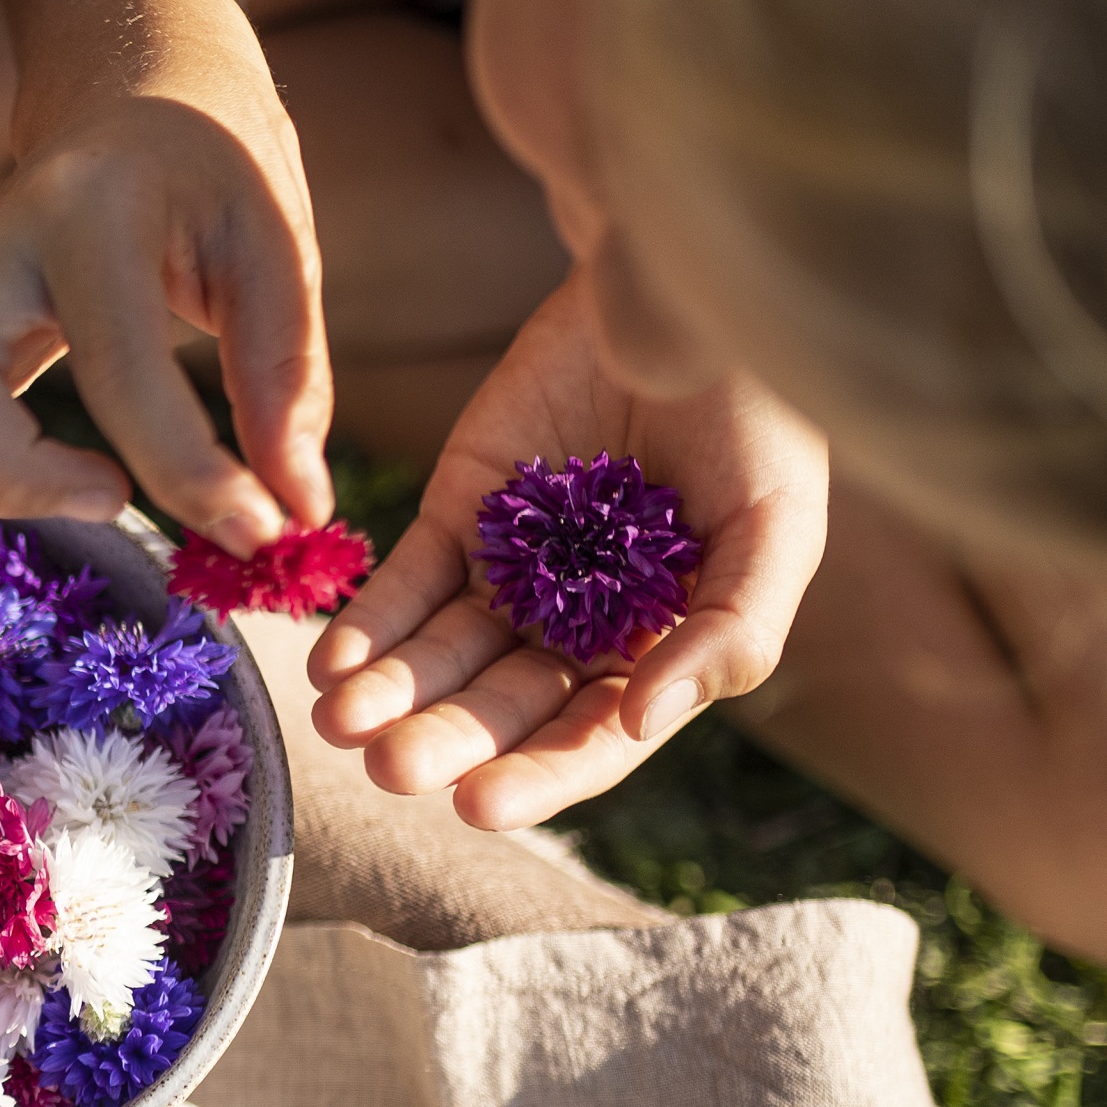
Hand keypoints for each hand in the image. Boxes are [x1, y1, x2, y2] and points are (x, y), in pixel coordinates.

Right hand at [0, 0, 330, 548]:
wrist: (140, 93)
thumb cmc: (215, 169)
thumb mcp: (278, 248)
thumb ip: (284, 378)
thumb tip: (294, 514)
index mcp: (95, 209)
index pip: (116, 364)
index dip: (186, 473)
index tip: (253, 529)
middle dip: (12, 474)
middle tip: (115, 495)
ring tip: (53, 486)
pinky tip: (11, 467)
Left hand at [307, 267, 827, 826]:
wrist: (686, 298)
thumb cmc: (762, 423)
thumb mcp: (776, 530)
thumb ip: (730, 634)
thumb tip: (641, 720)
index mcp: (657, 651)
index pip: (590, 737)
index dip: (540, 777)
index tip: (479, 807)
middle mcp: (576, 628)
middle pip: (501, 705)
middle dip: (445, 741)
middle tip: (388, 769)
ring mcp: (513, 573)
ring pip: (442, 653)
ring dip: (390, 694)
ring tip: (341, 723)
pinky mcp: (459, 513)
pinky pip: (406, 582)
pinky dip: (368, 623)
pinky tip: (330, 662)